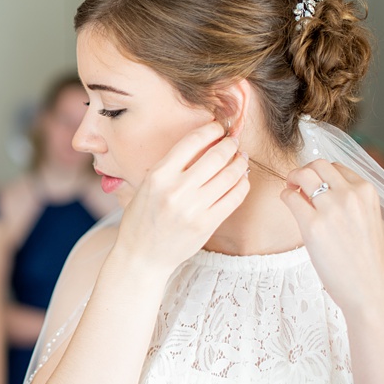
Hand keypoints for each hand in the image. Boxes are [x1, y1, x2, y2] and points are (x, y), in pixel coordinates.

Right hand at [116, 121, 249, 271]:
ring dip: (239, 162)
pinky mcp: (207, 225)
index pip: (192, 142)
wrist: (141, 256)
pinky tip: (240, 180)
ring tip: (240, 158)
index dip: (211, 130)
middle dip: (230, 144)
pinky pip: (234, 197)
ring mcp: (193, 208)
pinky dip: (242, 184)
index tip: (218, 127)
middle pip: (216, 156)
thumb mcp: (146, 186)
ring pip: (230, 175)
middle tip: (233, 141)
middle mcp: (176, 190)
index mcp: (158, 176)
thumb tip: (203, 144)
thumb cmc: (142, 218)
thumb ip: (171, 167)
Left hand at [282, 160, 383, 312]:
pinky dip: (285, 196)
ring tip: (291, 191)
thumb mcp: (365, 218)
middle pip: (317, 164)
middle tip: (296, 183)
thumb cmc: (364, 257)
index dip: (320, 173)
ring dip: (292, 179)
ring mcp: (331, 209)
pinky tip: (290, 205)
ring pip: (303, 174)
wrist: (369, 287)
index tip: (313, 184)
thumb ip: (347, 200)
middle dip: (303, 171)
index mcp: (367, 191)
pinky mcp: (312, 226)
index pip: (336, 167)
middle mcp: (350, 195)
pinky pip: (289, 197)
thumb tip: (315, 187)